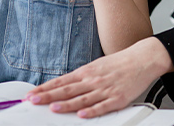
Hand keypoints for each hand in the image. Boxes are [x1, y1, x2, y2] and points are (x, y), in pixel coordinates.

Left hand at [26, 37, 173, 117]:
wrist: (142, 59)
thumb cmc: (120, 63)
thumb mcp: (97, 65)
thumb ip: (82, 77)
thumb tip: (65, 84)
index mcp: (87, 71)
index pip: (62, 81)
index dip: (46, 88)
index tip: (32, 94)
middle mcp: (94, 80)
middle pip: (68, 90)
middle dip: (48, 96)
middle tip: (33, 100)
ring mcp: (105, 89)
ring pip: (82, 98)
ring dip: (67, 104)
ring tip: (52, 108)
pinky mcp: (117, 98)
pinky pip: (103, 106)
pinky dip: (92, 111)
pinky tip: (83, 114)